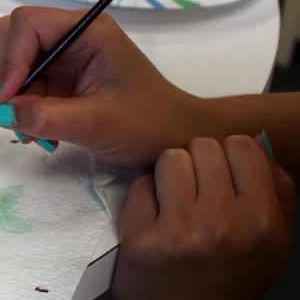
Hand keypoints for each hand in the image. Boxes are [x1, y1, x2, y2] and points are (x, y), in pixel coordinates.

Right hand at [0, 6, 201, 166]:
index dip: (10, 59)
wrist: (173, 139)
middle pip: (13, 39)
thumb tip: (0, 112)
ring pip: (13, 65)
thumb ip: (46, 117)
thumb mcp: (96, 124)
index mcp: (86, 30)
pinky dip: (21, 109)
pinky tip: (38, 132)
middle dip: (7, 79)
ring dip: (12, 100)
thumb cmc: (147, 124)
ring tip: (31, 134)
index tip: (7, 100)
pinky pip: (22, 85)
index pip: (26, 24)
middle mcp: (70, 36)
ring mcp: (63, 56)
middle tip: (13, 117)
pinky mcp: (58, 77)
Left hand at [112, 136, 294, 299]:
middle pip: (202, 146)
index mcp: (262, 222)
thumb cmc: (230, 272)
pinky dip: (145, 194)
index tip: (223, 170)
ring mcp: (179, 231)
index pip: (242, 146)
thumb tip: (258, 143)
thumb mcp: (271, 240)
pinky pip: (141, 183)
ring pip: (170, 158)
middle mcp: (222, 225)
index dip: (229, 153)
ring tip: (175, 197)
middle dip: (197, 160)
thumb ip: (275, 190)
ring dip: (169, 172)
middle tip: (196, 186)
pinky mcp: (141, 237)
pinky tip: (155, 214)